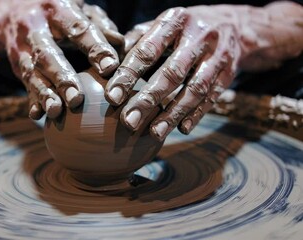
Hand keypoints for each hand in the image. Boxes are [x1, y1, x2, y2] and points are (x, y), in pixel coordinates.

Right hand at [0, 0, 121, 119]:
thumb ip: (99, 25)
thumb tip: (120, 46)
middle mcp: (35, 27)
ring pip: (31, 72)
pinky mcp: (16, 64)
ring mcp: (21, 48)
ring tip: (55, 111)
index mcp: (57, 9)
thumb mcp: (78, 10)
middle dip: (62, 78)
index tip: (110, 67)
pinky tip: (38, 114)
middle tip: (77, 99)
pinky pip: (23, 83)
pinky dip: (31, 100)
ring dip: (44, 93)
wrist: (11, 10)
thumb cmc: (59, 13)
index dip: (94, 48)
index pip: (78, 29)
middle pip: (48, 54)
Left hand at [104, 3, 302, 141]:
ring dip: (173, 113)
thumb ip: (137, 41)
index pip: (147, 50)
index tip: (112, 97)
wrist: (235, 24)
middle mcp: (198, 36)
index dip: (129, 75)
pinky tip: (182, 129)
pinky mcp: (229, 73)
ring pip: (194, 89)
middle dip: (148, 100)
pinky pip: (212, 97)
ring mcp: (217, 55)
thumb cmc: (185, 28)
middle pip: (172, 73)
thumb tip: (109, 63)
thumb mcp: (162, 24)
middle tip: (129, 121)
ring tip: (154, 132)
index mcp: (175, 21)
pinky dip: (196, 114)